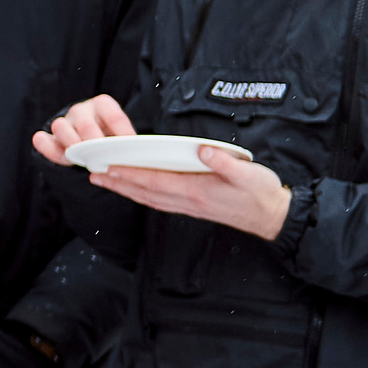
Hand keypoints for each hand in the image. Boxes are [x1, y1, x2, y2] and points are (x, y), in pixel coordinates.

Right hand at [30, 94, 135, 165]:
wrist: (90, 136)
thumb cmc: (109, 136)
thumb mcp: (121, 133)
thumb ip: (126, 140)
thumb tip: (137, 152)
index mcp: (103, 104)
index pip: (115, 117)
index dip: (123, 135)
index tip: (130, 150)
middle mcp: (81, 110)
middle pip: (85, 124)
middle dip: (95, 143)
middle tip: (104, 158)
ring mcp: (64, 122)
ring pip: (60, 127)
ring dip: (72, 146)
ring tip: (84, 160)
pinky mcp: (50, 136)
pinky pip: (42, 139)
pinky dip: (48, 149)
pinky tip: (64, 158)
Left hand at [84, 146, 291, 241]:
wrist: (274, 217)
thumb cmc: (261, 193)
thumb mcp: (249, 174)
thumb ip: (225, 162)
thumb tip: (203, 150)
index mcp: (198, 191)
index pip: (156, 182)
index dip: (131, 175)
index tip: (109, 168)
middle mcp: (189, 202)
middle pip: (145, 192)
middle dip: (118, 184)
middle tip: (94, 176)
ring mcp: (190, 207)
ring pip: (150, 198)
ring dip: (126, 190)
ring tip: (105, 181)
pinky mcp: (194, 207)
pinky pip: (161, 201)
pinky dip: (143, 195)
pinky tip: (135, 190)